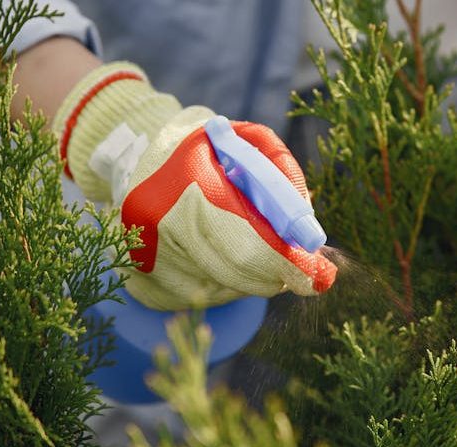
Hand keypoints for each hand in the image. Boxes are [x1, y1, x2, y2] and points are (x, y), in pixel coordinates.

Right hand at [54, 63, 335, 309]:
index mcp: (187, 183)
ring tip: (258, 250)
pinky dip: (227, 285)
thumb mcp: (247, 141)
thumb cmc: (207, 149)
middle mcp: (160, 223)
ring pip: (224, 286)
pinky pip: (203, 295)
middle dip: (279, 274)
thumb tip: (307, 227)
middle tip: (306, 274)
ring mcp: (146, 256)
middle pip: (237, 270)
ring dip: (254, 278)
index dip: (286, 261)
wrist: (135, 157)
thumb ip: (282, 173)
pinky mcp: (142, 280)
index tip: (321, 275)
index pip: (248, 240)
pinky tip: (225, 259)